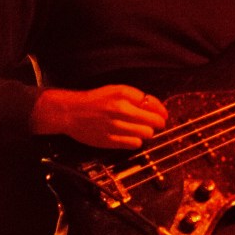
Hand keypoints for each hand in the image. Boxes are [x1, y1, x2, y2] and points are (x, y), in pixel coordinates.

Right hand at [31, 85, 167, 148]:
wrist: (71, 112)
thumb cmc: (94, 101)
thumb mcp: (115, 90)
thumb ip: (135, 97)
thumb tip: (157, 107)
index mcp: (123, 94)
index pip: (152, 103)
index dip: (161, 110)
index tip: (163, 114)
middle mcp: (120, 109)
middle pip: (153, 120)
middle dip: (157, 123)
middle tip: (156, 124)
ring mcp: (115, 126)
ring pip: (146, 133)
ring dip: (147, 133)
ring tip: (141, 130)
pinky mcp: (110, 140)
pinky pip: (135, 144)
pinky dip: (136, 142)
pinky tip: (131, 137)